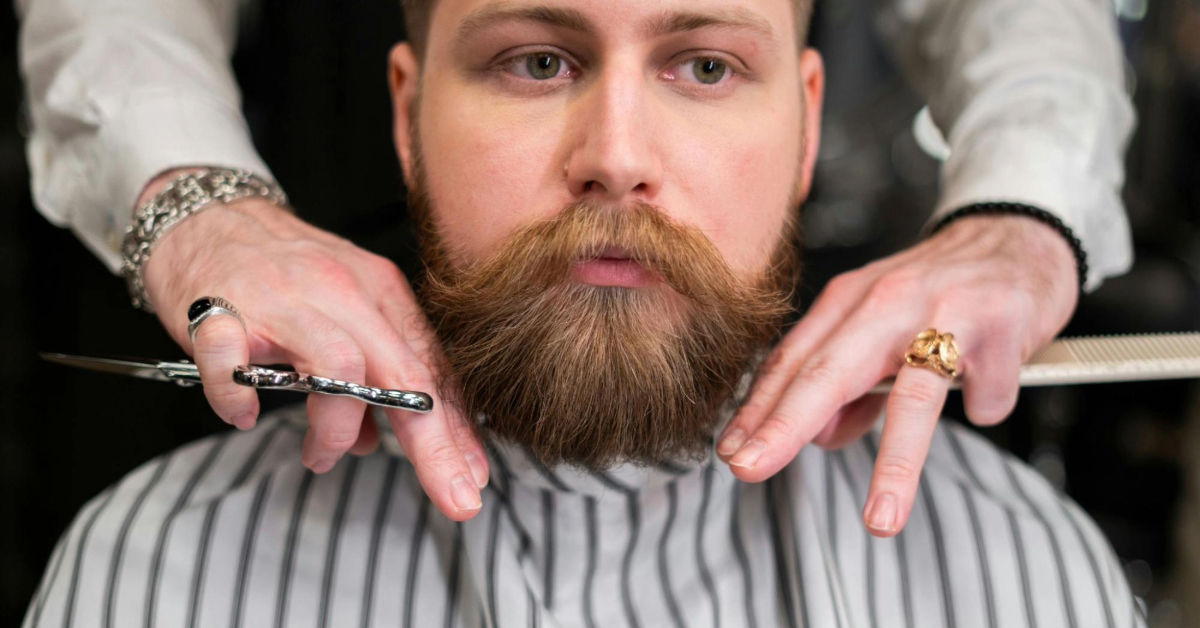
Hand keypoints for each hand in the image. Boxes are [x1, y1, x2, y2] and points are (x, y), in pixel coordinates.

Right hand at [141, 171, 487, 520]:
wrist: (207, 215)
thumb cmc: (282, 271)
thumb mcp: (344, 311)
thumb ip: (369, 374)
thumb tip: (373, 441)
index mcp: (380, 292)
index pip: (431, 369)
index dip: (457, 429)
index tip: (473, 478)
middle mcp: (342, 291)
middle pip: (403, 374)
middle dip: (433, 443)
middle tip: (451, 494)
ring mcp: (284, 299)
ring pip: (338, 368)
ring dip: (336, 428)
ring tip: (320, 456)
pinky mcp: (222, 309)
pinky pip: (234, 362)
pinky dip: (239, 398)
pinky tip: (244, 415)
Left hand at [715, 214, 1079, 535]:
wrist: (1020, 236)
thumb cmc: (943, 291)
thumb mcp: (881, 326)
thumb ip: (849, 384)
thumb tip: (820, 436)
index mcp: (851, 302)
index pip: (792, 360)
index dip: (758, 408)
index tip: (731, 452)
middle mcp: (888, 300)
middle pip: (829, 370)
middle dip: (784, 424)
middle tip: (749, 467)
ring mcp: (946, 311)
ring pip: (912, 395)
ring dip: (895, 464)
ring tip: (880, 518)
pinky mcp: (1001, 324)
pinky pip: (986, 393)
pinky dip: (986, 405)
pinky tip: (987, 394)